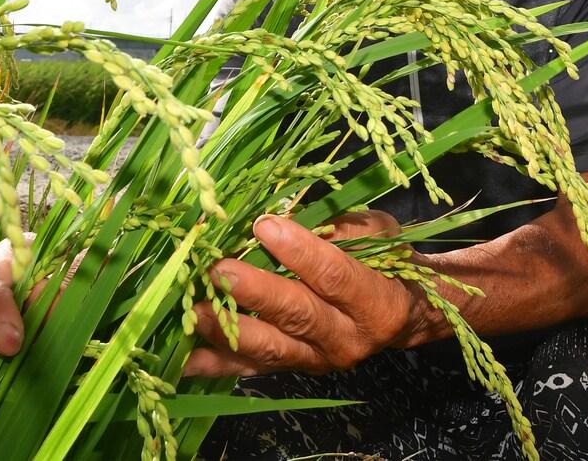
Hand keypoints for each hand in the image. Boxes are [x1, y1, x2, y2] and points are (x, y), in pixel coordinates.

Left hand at [183, 210, 423, 377]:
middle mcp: (348, 338)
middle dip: (255, 292)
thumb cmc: (388, 262)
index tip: (264, 225)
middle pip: (298, 315)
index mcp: (376, 301)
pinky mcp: (295, 369)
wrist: (404, 316)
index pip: (335, 277)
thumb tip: (285, 216)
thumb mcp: (378, 234)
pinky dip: (216, 364)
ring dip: (229, 329)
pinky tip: (183, 357)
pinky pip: (253, 369)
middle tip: (217, 269)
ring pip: (271, 348)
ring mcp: (319, 360)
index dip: (300, 252)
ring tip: (192, 310)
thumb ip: (339, 227)